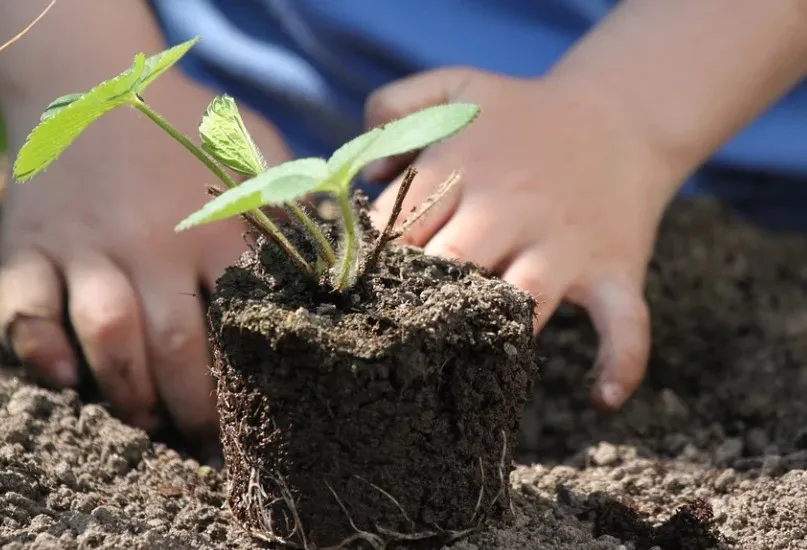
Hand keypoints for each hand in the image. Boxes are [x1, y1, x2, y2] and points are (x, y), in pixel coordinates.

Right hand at [0, 76, 289, 455]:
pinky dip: (37, 348)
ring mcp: (85, 244)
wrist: (93, 81)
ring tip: (146, 425)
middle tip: (202, 446)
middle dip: (190, 409)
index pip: (241, 321)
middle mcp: (150, 241)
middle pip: (173, 344)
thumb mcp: (254, 154)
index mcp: (214, 227)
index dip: (251, 383)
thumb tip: (341, 262)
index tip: (259, 421)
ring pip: (106, 335)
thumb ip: (293, 205)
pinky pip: (23, 307)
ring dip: (126, 393)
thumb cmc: (187, 130)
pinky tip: (63, 379)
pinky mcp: (30, 244)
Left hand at [365, 68, 681, 409]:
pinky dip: (621, 362)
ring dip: (491, 333)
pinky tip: (601, 398)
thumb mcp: (455, 86)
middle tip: (390, 334)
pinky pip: (624, 323)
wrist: (621, 113)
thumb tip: (366, 175)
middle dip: (417, 299)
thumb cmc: (523, 113)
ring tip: (460, 365)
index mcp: (464, 169)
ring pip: (521, 299)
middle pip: (449, 265)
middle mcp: (510, 209)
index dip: (371, 262)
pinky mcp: (613, 270)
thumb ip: (394, 106)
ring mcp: (564, 245)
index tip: (353, 291)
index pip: (399, 225)